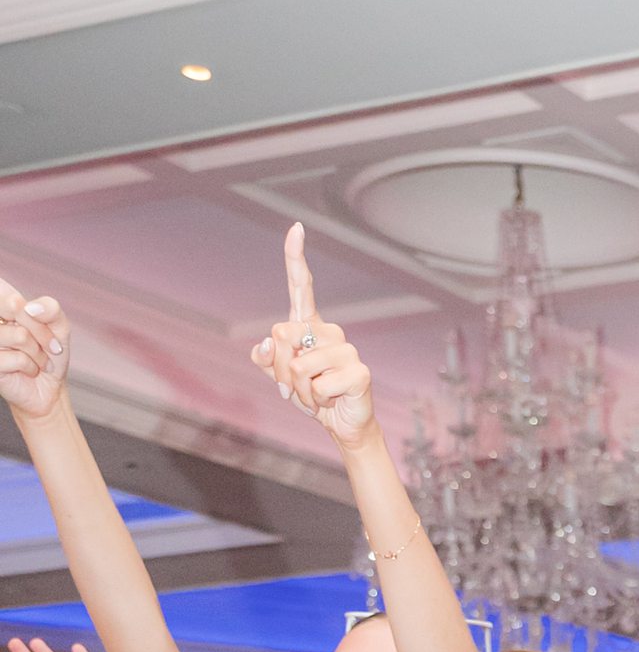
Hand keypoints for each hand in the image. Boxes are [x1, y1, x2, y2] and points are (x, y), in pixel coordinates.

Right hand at [0, 277, 68, 425]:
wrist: (49, 387)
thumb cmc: (49, 353)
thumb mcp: (59, 327)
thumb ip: (51, 308)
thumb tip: (30, 307)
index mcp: (2, 302)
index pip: (7, 290)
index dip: (33, 309)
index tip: (45, 323)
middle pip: (15, 306)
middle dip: (42, 330)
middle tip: (51, 346)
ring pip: (19, 335)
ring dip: (39, 352)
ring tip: (40, 360)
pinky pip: (18, 358)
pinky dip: (32, 366)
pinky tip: (30, 370)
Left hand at [250, 224, 374, 445]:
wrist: (341, 423)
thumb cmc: (311, 394)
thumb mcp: (279, 376)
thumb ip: (266, 358)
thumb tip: (268, 344)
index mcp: (309, 325)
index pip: (301, 286)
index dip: (296, 257)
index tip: (296, 228)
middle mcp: (329, 331)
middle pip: (281, 335)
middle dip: (280, 369)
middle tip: (296, 387)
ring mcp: (346, 349)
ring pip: (299, 366)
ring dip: (299, 390)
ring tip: (316, 395)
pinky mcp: (359, 371)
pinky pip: (318, 385)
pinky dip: (316, 401)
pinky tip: (330, 400)